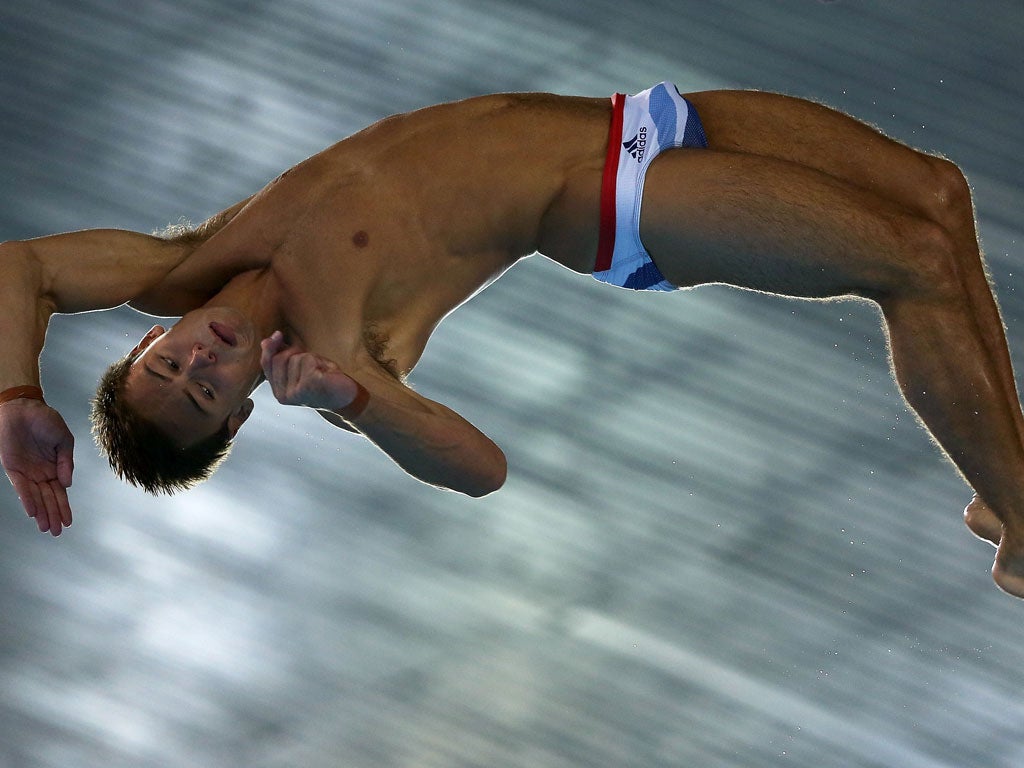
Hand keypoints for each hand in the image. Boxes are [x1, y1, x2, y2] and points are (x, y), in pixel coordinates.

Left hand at [0, 399, 74, 534]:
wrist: (22, 408)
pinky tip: (34, 512)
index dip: (64, 507)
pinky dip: (28, 499)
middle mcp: (40, 472)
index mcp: (55, 466)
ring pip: (36, 496)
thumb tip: (68, 484)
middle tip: (58, 532)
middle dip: (54, 515)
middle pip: (48, 498)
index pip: (60, 492)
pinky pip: (21, 487)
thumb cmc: (45, 419)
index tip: (69, 522)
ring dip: (41, 512)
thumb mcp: (64, 440)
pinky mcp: (13, 468)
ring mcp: (27, 471)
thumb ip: (66, 462)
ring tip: (47, 528)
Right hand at [260, 331, 361, 410]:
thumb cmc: (324, 381)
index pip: (266, 364)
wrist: (347, 398)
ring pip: (296, 358)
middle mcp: (283, 395)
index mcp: (279, 392)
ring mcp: (295, 392)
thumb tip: (265, 341)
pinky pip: (308, 360)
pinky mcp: (308, 386)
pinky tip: (326, 373)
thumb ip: (283, 356)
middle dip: (296, 352)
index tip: (278, 334)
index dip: (270, 347)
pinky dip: (319, 361)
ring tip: (322, 371)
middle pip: (280, 358)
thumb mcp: (301, 368)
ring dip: (312, 359)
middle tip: (313, 363)